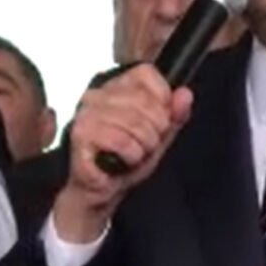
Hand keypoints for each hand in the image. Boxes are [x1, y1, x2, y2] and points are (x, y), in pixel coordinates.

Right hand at [51, 63, 192, 242]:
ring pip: (135, 122)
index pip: (146, 74)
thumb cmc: (125, 160)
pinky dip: (130, 156)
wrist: (102, 190)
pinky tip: (122, 161)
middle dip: (155, 131)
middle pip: (145, 100)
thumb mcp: (159, 136)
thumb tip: (185, 94)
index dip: (161, 99)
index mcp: (115, 87)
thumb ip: (174, 114)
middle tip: (144, 145)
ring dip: (143, 147)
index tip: (158, 121)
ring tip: (133, 154)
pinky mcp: (80, 133)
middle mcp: (97, 94)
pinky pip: (121, 141)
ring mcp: (86, 112)